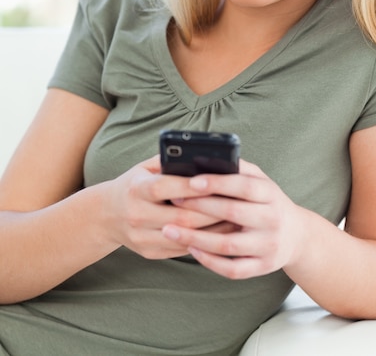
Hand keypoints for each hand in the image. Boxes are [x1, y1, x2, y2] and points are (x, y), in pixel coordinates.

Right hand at [103, 155, 232, 259]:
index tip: (212, 181)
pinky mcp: (149, 252)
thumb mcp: (144, 168)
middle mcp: (136, 215)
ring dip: (212, 230)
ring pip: (184, 237)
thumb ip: (169, 162)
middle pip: (180, 217)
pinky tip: (221, 233)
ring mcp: (141, 238)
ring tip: (235, 220)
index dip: (187, 186)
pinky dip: (204, 241)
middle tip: (235, 204)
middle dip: (211, 211)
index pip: (164, 188)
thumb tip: (202, 156)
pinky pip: (182, 249)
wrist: (106, 215)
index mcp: (135, 189)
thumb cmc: (135, 184)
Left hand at [161, 159, 304, 278]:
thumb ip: (238, 168)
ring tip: (170, 230)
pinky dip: (209, 261)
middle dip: (199, 208)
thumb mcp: (261, 180)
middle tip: (173, 202)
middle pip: (232, 213)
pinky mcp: (262, 267)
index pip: (243, 186)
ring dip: (195, 238)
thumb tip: (204, 157)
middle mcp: (272, 220)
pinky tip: (191, 250)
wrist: (297, 236)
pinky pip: (232, 269)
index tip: (191, 181)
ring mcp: (268, 246)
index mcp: (271, 194)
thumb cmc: (268, 201)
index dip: (217, 183)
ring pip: (228, 245)